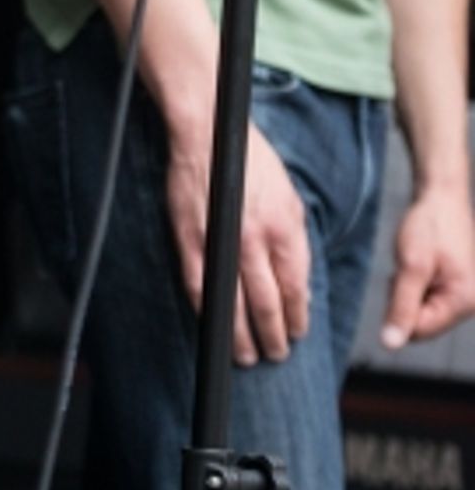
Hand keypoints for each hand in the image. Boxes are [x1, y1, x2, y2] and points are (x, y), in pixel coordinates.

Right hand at [166, 121, 310, 366]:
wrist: (207, 134)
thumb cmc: (250, 160)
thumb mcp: (290, 195)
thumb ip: (296, 239)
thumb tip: (299, 280)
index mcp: (284, 228)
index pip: (295, 288)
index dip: (298, 316)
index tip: (298, 332)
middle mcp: (255, 240)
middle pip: (268, 304)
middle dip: (274, 336)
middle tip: (276, 354)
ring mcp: (221, 243)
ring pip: (235, 305)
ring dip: (242, 337)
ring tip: (247, 356)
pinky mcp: (191, 241)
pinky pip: (201, 288)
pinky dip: (209, 313)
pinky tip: (215, 327)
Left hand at [382, 186, 474, 348]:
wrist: (441, 195)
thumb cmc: (429, 226)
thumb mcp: (411, 266)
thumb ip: (401, 307)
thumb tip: (390, 345)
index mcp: (464, 302)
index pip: (420, 330)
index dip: (399, 309)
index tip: (399, 278)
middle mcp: (469, 303)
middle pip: (421, 322)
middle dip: (404, 298)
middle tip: (407, 267)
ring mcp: (463, 294)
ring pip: (421, 308)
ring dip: (407, 289)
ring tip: (412, 261)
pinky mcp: (455, 285)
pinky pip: (426, 296)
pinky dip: (414, 282)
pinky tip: (416, 262)